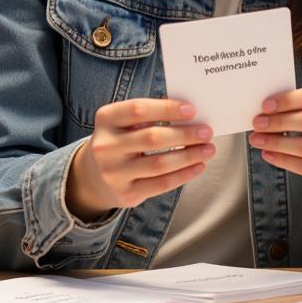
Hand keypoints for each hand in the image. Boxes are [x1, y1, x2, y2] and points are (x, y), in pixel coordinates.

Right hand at [66, 98, 215, 220]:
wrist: (93, 175)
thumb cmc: (119, 141)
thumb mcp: (121, 123)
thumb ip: (147, 116)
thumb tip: (189, 117)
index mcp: (106, 119)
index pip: (138, 110)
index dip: (166, 109)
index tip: (191, 110)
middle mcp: (106, 146)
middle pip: (152, 138)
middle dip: (184, 134)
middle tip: (206, 132)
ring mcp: (114, 172)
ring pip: (159, 164)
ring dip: (189, 155)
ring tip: (208, 149)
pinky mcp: (126, 193)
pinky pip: (161, 184)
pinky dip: (184, 175)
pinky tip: (198, 166)